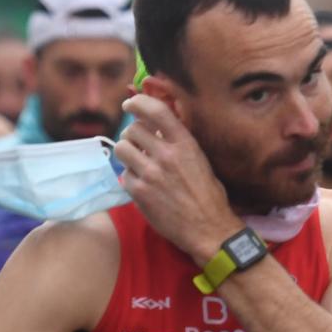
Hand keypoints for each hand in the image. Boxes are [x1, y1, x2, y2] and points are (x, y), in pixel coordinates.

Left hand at [115, 93, 240, 263]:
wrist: (209, 229)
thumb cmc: (209, 196)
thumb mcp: (199, 161)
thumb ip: (178, 143)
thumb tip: (159, 129)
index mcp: (185, 144)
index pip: (156, 111)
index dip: (139, 102)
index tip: (130, 103)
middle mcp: (166, 155)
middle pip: (132, 129)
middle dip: (131, 133)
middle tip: (136, 142)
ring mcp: (151, 174)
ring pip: (122, 149)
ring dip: (126, 152)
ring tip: (135, 160)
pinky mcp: (139, 193)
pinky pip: (124, 175)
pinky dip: (130, 177)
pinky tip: (142, 183)